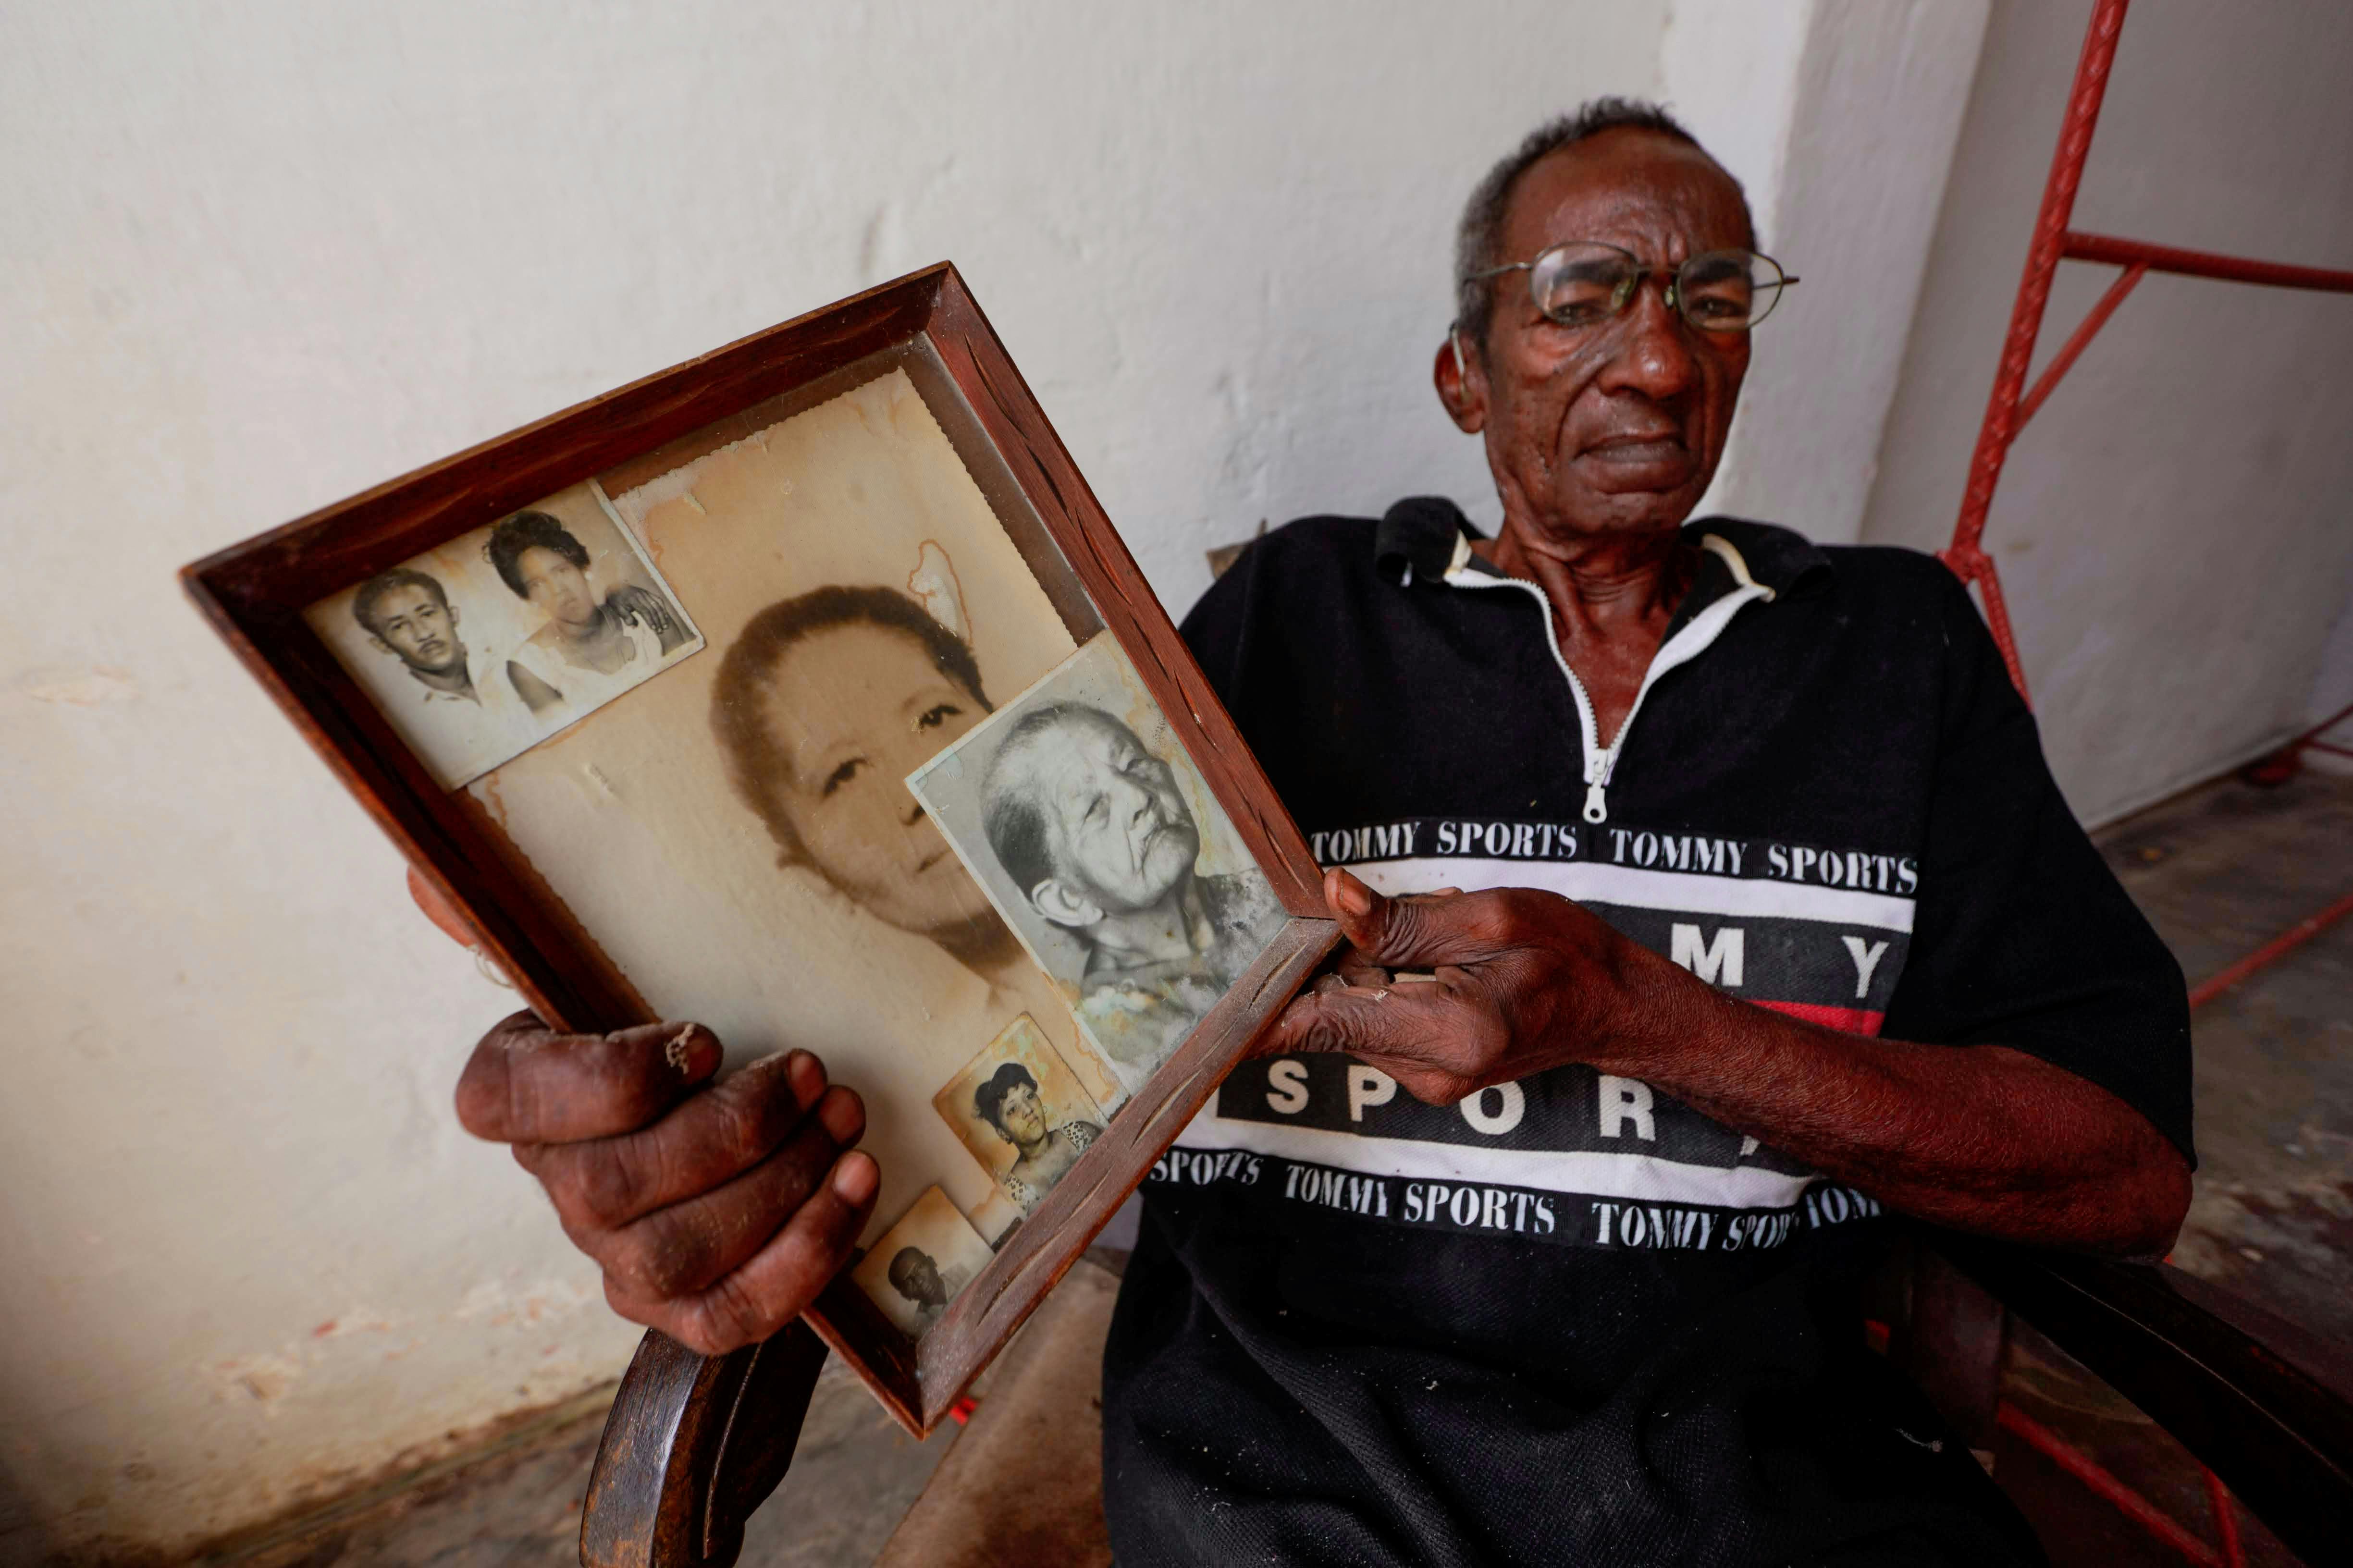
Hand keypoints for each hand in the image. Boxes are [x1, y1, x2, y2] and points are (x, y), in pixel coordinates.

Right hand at [416, 872, 876, 1353]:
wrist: (736, 1094)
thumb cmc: (667, 1016)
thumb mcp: (600, 952)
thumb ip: (514, 910)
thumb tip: (425, 884)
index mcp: (512, 1094)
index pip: (508, 1104)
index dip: (611, 1079)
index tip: (702, 1036)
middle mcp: (555, 1187)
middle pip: (610, 1190)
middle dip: (728, 1132)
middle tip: (807, 1072)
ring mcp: (616, 1259)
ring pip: (675, 1256)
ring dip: (781, 1186)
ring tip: (842, 1116)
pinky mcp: (686, 1308)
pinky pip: (734, 1313)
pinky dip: (806, 1254)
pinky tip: (857, 1183)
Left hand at [1265, 868, 1663, 1104]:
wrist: (1612, 1008)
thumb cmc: (1565, 955)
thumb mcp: (1488, 918)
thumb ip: (1403, 918)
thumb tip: (1332, 897)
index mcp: (1447, 1031)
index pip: (1324, 1025)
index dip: (1260, 1018)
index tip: (1204, 1017)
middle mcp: (1428, 1071)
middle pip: (1330, 1016)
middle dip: (1327, 963)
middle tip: (1361, 918)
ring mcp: (1426, 1079)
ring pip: (1350, 1017)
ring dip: (1360, 971)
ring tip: (1419, 940)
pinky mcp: (1425, 1072)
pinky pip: (1373, 1022)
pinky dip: (1380, 987)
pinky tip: (1423, 962)